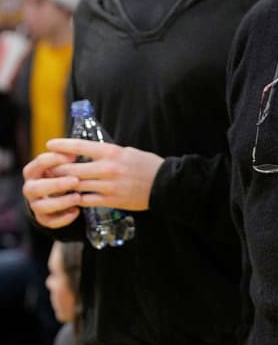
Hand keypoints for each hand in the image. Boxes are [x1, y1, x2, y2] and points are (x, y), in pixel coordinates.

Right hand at [23, 151, 81, 228]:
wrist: (54, 191)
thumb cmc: (59, 172)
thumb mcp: (60, 162)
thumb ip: (65, 156)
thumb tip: (74, 153)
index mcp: (32, 171)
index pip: (39, 163)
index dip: (55, 159)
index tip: (73, 157)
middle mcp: (30, 188)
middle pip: (36, 188)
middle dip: (57, 184)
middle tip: (76, 180)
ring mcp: (35, 204)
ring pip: (42, 206)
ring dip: (61, 202)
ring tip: (78, 197)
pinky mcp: (42, 218)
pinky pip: (50, 222)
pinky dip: (63, 218)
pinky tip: (76, 211)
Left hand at [45, 138, 163, 211]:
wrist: (163, 184)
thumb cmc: (146, 164)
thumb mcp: (127, 151)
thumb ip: (108, 153)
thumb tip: (91, 152)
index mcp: (111, 152)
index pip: (80, 146)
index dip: (62, 145)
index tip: (49, 144)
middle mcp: (107, 168)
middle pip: (72, 168)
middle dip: (57, 169)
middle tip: (48, 169)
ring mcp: (108, 186)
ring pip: (77, 185)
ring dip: (65, 185)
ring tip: (56, 184)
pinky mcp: (111, 200)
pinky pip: (87, 200)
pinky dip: (78, 198)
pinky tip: (73, 197)